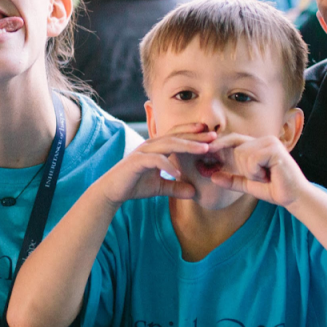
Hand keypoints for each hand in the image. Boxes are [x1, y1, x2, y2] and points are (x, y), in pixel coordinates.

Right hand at [93, 130, 214, 206]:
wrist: (112, 191)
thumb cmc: (134, 185)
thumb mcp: (160, 188)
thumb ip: (176, 187)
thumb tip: (194, 192)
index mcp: (157, 147)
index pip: (178, 136)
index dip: (194, 134)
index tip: (212, 136)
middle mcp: (151, 145)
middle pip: (177, 136)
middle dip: (196, 136)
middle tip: (214, 137)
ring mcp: (143, 151)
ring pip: (169, 144)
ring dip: (187, 146)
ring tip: (204, 149)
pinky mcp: (137, 162)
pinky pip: (155, 161)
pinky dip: (167, 165)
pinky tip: (178, 172)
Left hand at [206, 133, 309, 207]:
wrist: (294, 197)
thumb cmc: (274, 189)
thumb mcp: (248, 185)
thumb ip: (232, 180)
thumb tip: (212, 177)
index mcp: (257, 145)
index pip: (233, 140)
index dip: (218, 144)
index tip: (203, 152)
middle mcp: (264, 140)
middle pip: (237, 148)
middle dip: (242, 166)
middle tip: (260, 177)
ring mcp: (270, 142)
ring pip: (243, 154)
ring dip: (251, 172)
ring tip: (266, 176)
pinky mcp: (274, 149)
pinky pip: (252, 159)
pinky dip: (256, 172)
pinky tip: (269, 176)